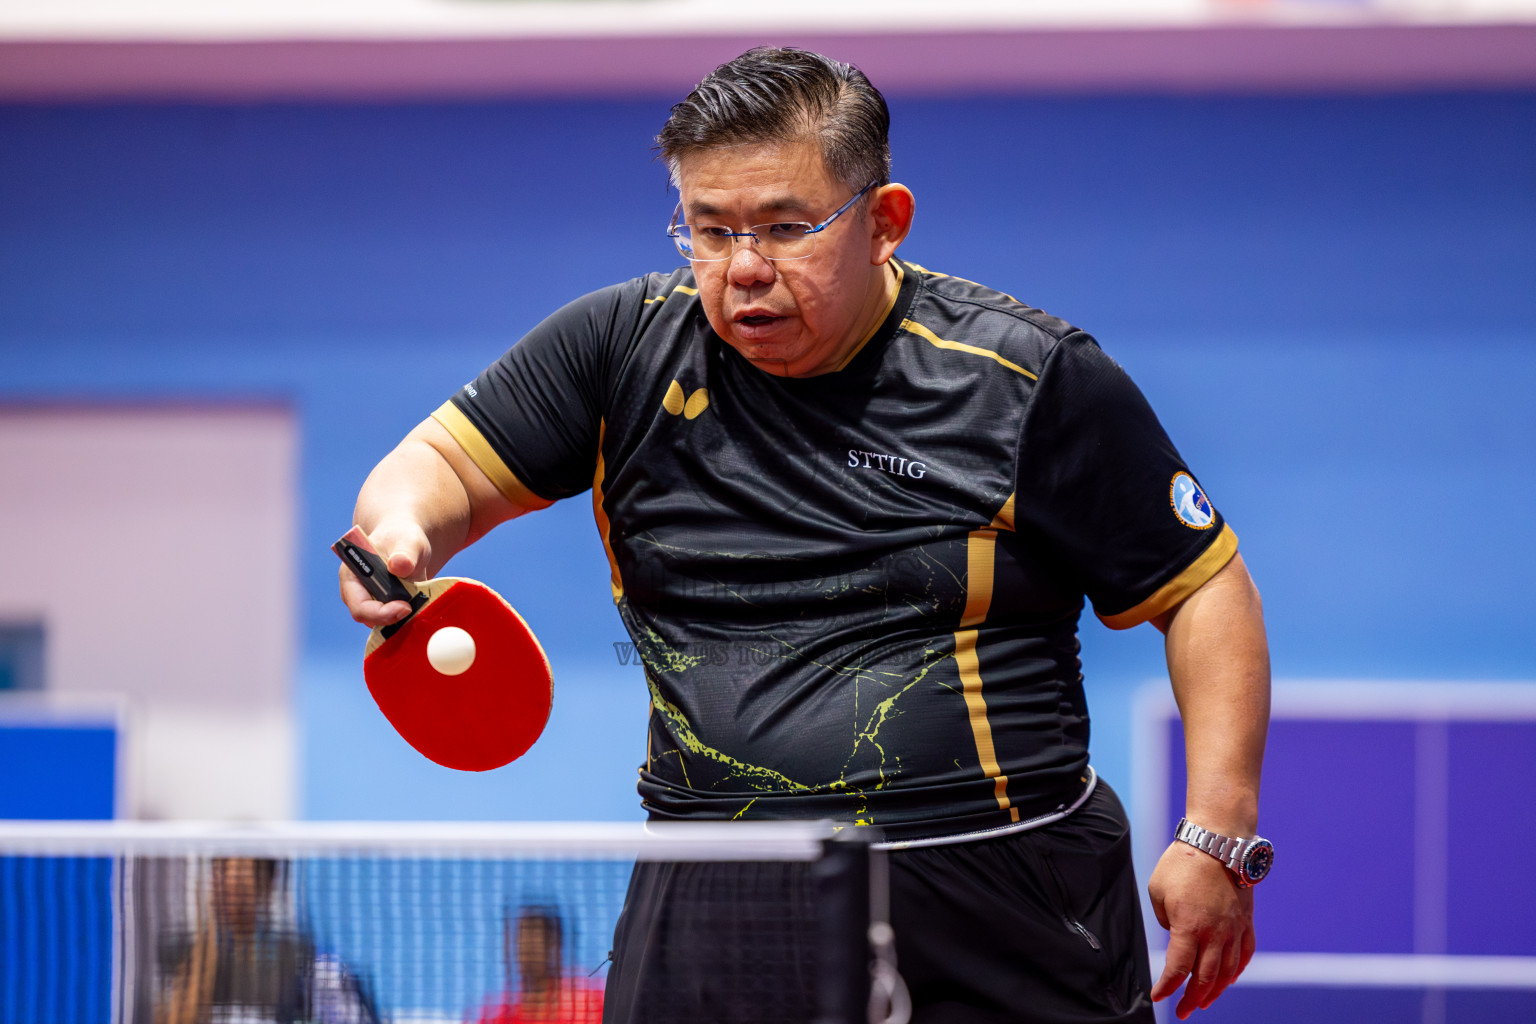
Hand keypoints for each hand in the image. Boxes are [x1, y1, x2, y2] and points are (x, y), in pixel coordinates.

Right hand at [336, 522, 431, 628]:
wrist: (407, 543)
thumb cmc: (402, 538)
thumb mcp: (407, 541)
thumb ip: (405, 553)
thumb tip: (398, 564)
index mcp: (351, 577)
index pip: (359, 606)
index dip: (381, 613)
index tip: (406, 607)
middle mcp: (356, 594)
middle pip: (370, 619)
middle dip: (393, 618)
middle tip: (416, 607)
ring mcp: (370, 603)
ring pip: (384, 624)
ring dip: (403, 619)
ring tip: (420, 602)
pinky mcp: (385, 610)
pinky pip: (395, 622)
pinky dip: (408, 618)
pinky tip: (421, 606)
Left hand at [1148, 840, 1255, 1018]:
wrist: (1218, 841)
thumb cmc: (1182, 862)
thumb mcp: (1158, 890)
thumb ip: (1165, 919)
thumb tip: (1175, 933)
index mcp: (1189, 926)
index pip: (1178, 969)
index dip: (1168, 987)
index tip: (1159, 996)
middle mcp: (1215, 933)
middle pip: (1205, 977)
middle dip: (1192, 998)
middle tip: (1183, 1011)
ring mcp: (1234, 929)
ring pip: (1228, 971)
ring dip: (1215, 990)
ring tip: (1204, 1001)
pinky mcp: (1246, 921)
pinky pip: (1245, 953)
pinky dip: (1237, 971)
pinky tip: (1229, 979)